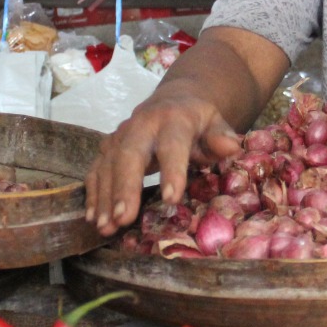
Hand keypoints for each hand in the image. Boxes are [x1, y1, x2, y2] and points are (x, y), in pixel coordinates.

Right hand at [85, 95, 242, 235]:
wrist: (173, 99)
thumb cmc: (197, 121)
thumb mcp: (215, 122)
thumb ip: (221, 136)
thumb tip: (233, 147)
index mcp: (173, 118)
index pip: (172, 144)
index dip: (172, 170)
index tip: (172, 198)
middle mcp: (141, 125)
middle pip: (129, 154)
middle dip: (125, 187)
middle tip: (124, 218)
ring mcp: (120, 136)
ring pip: (108, 165)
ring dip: (105, 197)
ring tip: (106, 226)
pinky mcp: (107, 148)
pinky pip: (95, 170)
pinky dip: (93, 194)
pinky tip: (94, 218)